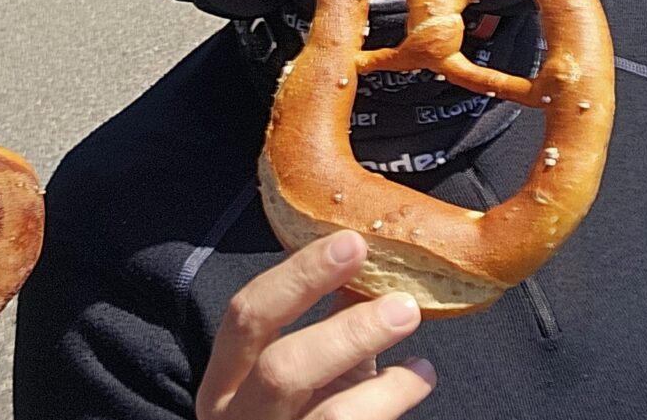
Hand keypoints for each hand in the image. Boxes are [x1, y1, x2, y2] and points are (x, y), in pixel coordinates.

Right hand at [197, 231, 437, 419]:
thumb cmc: (302, 410)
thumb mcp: (305, 368)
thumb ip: (329, 323)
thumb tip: (373, 264)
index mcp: (225, 380)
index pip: (247, 315)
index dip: (299, 275)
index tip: (353, 244)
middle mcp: (240, 416)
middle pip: (282, 369)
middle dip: (348, 331)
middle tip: (403, 304)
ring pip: (332, 415)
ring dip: (386, 383)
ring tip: (421, 358)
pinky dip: (396, 401)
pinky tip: (418, 380)